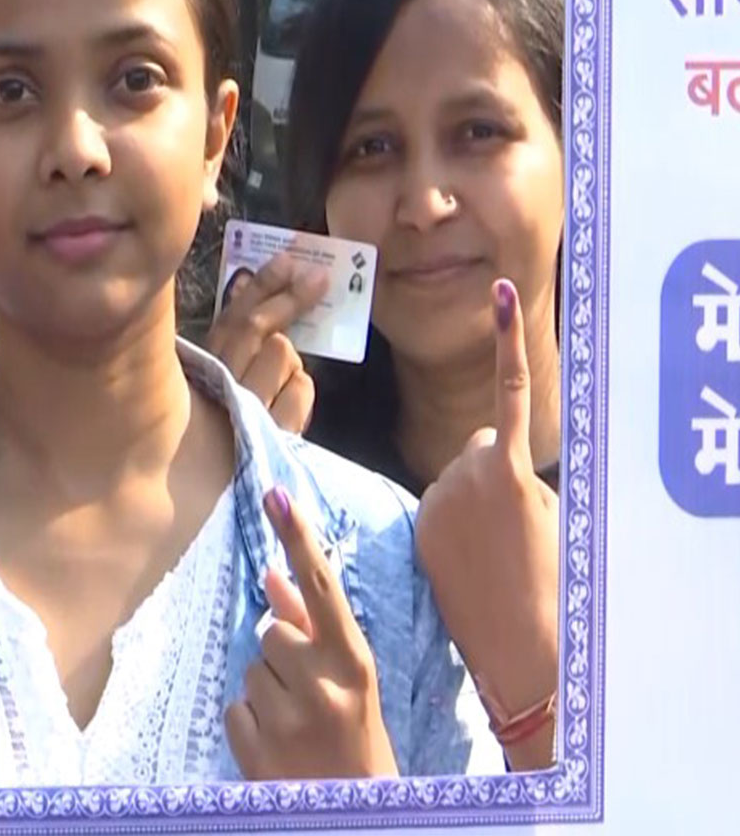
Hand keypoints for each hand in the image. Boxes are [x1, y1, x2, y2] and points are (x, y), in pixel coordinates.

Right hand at [205, 254, 325, 433]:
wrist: (212, 493)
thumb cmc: (215, 424)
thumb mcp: (214, 375)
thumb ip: (230, 337)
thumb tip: (247, 284)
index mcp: (203, 368)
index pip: (233, 317)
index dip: (262, 285)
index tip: (288, 260)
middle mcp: (221, 385)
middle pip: (260, 330)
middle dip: (291, 298)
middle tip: (318, 278)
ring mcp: (247, 409)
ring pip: (284, 355)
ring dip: (293, 359)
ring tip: (284, 376)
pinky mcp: (272, 434)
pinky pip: (302, 390)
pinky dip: (303, 390)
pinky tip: (292, 399)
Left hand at [226, 486, 398, 779]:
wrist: (358, 818)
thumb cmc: (358, 741)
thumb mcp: (350, 684)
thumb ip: (312, 628)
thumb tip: (272, 573)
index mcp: (354, 664)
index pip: (321, 586)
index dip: (297, 538)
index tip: (275, 495)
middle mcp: (323, 686)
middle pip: (272, 631)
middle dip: (284, 656)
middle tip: (312, 698)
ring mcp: (287, 718)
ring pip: (251, 668)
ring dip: (268, 691)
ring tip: (300, 726)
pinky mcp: (254, 747)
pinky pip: (234, 706)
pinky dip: (250, 723)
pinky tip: (280, 747)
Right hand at [415, 279, 558, 768]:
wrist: (518, 649)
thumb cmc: (498, 620)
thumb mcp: (458, 570)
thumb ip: (461, 518)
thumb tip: (483, 466)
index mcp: (422, 514)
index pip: (457, 483)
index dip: (484, 518)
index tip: (484, 552)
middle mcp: (440, 484)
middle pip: (480, 457)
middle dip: (503, 493)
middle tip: (514, 553)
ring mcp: (469, 475)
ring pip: (498, 450)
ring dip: (520, 489)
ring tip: (525, 546)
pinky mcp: (503, 467)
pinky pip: (506, 396)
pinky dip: (505, 342)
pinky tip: (499, 298)